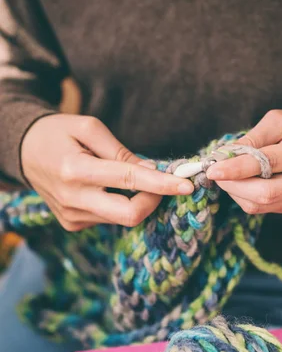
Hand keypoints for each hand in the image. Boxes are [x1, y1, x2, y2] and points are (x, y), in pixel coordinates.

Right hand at [21, 114, 192, 230]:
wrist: (23, 152)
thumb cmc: (59, 132)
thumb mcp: (89, 128)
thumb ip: (121, 151)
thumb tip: (152, 172)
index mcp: (76, 170)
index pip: (129, 181)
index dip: (162, 185)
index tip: (187, 185)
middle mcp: (73, 198)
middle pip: (129, 215)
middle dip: (154, 201)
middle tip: (164, 184)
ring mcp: (71, 215)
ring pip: (121, 217)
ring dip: (137, 200)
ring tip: (129, 177)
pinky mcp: (72, 223)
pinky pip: (108, 218)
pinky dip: (119, 203)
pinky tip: (108, 188)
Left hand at [206, 109, 281, 213]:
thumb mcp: (279, 120)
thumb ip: (253, 137)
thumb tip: (226, 155)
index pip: (268, 164)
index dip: (237, 168)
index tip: (213, 168)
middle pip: (265, 193)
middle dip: (233, 184)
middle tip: (214, 172)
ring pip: (259, 204)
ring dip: (235, 191)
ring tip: (227, 174)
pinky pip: (261, 208)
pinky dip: (244, 196)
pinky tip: (241, 181)